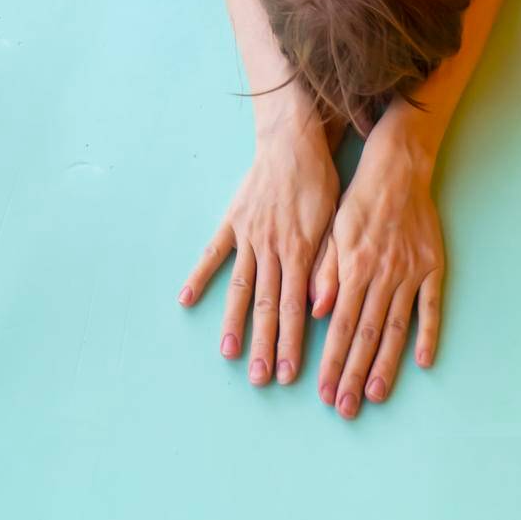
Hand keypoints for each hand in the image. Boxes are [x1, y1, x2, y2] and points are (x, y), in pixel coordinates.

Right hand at [178, 111, 338, 387]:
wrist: (293, 139)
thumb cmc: (320, 180)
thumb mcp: (335, 220)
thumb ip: (326, 265)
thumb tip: (319, 306)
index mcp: (299, 251)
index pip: (296, 308)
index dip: (292, 343)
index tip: (290, 374)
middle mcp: (270, 248)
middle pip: (267, 306)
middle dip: (265, 345)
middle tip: (261, 380)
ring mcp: (248, 235)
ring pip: (241, 287)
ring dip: (235, 322)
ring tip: (229, 353)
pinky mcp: (232, 220)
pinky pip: (214, 252)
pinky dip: (199, 275)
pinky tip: (184, 299)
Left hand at [309, 108, 442, 418]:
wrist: (398, 169)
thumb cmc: (358, 202)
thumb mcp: (332, 231)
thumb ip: (324, 272)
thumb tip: (315, 311)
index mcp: (353, 268)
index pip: (339, 325)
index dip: (332, 361)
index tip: (324, 391)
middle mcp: (382, 275)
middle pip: (365, 334)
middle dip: (354, 374)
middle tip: (345, 408)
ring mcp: (410, 273)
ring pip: (395, 328)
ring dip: (385, 364)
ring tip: (376, 395)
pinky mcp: (433, 267)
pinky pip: (431, 307)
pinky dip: (428, 334)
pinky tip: (423, 361)